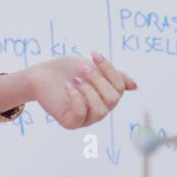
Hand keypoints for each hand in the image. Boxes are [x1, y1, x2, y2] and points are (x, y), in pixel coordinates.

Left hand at [22, 53, 136, 129]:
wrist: (41, 74)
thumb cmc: (67, 70)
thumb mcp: (93, 68)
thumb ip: (114, 76)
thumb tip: (135, 86)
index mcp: (107, 96)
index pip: (120, 86)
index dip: (110, 69)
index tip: (94, 53)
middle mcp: (100, 109)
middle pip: (113, 99)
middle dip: (99, 81)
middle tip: (83, 68)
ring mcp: (86, 118)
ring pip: (101, 110)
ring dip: (89, 91)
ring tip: (76, 79)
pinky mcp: (71, 122)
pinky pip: (81, 114)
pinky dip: (76, 98)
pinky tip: (68, 86)